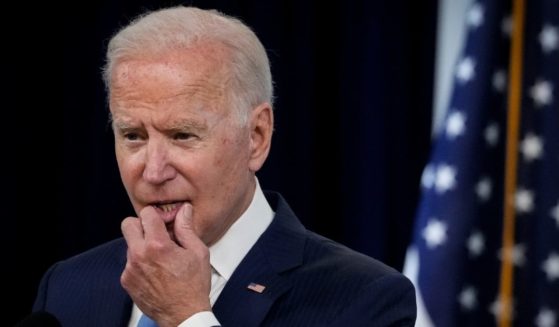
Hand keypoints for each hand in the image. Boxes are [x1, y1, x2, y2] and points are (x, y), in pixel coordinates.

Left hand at [121, 203, 211, 326]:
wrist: (183, 315)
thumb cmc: (193, 285)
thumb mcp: (198, 252)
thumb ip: (187, 228)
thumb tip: (183, 210)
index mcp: (158, 245)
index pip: (146, 214)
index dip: (157, 215)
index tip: (165, 222)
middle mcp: (139, 255)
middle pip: (128, 224)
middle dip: (142, 225)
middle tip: (156, 234)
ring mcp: (130, 269)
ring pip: (129, 244)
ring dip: (142, 245)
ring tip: (160, 258)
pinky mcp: (126, 281)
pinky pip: (129, 263)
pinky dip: (140, 262)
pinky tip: (155, 271)